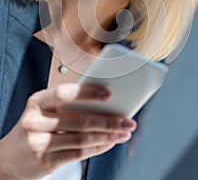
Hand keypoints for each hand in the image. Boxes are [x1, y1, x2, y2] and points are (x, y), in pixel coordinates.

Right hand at [0, 83, 136, 179]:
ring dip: (108, 136)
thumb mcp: (44, 111)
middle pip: (80, 120)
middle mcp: (35, 120)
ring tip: (124, 132)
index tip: (110, 94)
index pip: (65, 93)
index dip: (88, 93)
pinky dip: (97, 148)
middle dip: (109, 120)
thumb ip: (67, 106)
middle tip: (128, 120)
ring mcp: (38, 143)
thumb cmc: (35, 127)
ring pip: (82, 138)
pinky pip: (78, 153)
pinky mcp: (45, 161)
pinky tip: (109, 143)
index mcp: (37, 101)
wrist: (8, 160)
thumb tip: (104, 103)